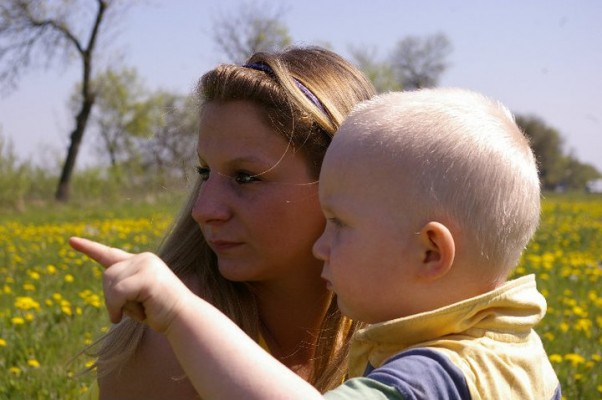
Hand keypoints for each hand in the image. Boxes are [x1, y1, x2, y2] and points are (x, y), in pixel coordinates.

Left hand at [69, 237, 190, 332]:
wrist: (183, 318)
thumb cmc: (160, 312)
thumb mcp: (136, 298)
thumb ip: (122, 287)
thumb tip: (109, 287)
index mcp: (142, 262)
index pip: (110, 254)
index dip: (89, 248)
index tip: (71, 241)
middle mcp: (144, 258)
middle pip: (107, 275)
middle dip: (109, 298)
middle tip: (122, 313)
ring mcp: (147, 265)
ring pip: (110, 284)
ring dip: (114, 305)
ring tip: (134, 313)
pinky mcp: (147, 277)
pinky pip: (118, 292)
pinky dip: (116, 307)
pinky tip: (121, 318)